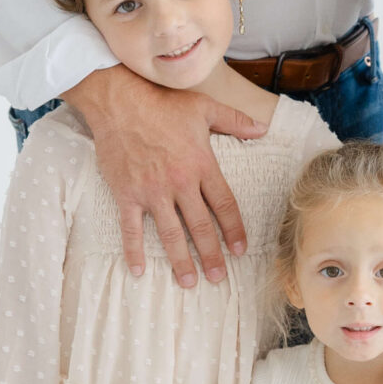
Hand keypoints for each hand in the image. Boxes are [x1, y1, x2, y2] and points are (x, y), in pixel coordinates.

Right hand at [63, 65, 265, 285]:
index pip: (224, 204)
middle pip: (200, 226)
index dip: (233, 229)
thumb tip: (263, 128)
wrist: (119, 101)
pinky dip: (134, 251)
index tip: (240, 250)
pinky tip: (139, 270)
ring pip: (170, 234)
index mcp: (201, 165)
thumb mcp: (204, 107)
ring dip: (180, 260)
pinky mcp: (127, 194)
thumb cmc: (162, 102)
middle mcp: (179, 183)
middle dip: (211, 255)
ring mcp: (152, 191)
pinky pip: (131, 229)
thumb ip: (235, 121)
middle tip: (218, 277)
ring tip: (189, 282)